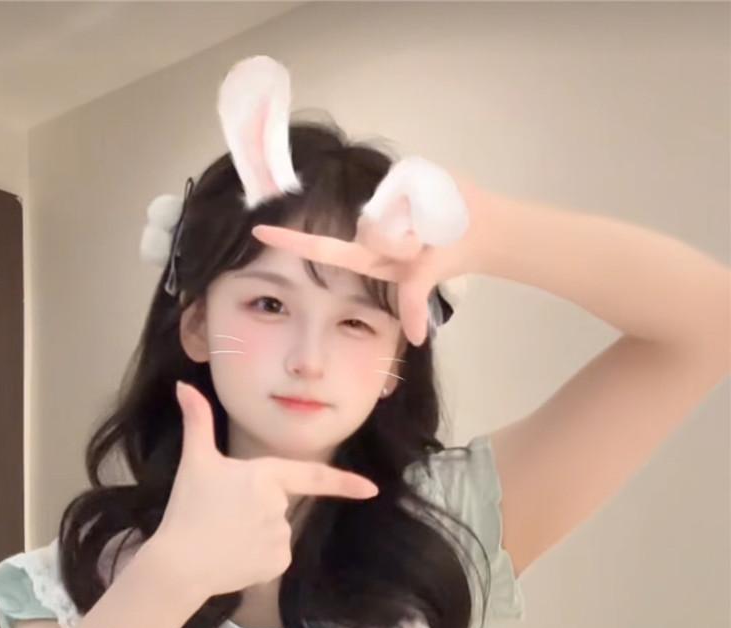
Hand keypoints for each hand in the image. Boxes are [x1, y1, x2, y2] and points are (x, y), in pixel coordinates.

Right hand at [151, 383, 378, 604]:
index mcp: (265, 476)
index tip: (371, 490)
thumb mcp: (195, 461)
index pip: (314, 476)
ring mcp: (281, 536)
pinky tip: (233, 558)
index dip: (345, 483)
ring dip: (254, 535)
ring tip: (224, 538)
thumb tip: (182, 387)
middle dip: (255, 510)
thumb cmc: (187, 509)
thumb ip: (197, 421)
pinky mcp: (277, 564)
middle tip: (221, 517)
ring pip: (275, 532)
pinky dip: (256, 558)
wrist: (179, 564)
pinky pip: (273, 557)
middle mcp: (280, 506)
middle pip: (278, 504)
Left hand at [251, 173, 479, 346]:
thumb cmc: (447, 250)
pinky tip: (436, 209)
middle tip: (411, 242)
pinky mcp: (400, 178)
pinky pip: (407, 192)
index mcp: (367, 253)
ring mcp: (382, 203)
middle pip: (367, 234)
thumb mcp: (427, 276)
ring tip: (433, 224)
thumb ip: (415, 300)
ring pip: (387, 214)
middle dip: (392, 244)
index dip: (291, 241)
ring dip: (415, 222)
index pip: (322, 248)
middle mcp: (369, 229)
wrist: (478, 224)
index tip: (257, 230)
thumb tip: (415, 339)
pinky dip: (422, 205)